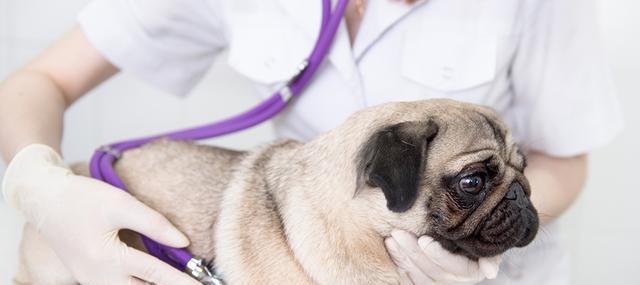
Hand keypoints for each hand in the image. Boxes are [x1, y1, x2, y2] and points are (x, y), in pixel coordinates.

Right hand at [2, 144, 199, 284]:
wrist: (44, 201)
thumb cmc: (82, 198)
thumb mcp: (121, 204)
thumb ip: (155, 224)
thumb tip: (183, 243)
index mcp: (108, 259)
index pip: (157, 275)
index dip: (183, 281)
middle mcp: (99, 277)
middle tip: (196, 284)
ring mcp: (93, 281)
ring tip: (180, 280)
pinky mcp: (90, 278)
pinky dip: (140, 284)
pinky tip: (155, 277)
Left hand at [385, 230, 501, 284]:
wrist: (470, 239)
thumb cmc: (478, 237)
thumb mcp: (489, 244)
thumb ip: (491, 256)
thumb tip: (490, 273)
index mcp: (471, 273)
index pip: (453, 267)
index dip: (437, 255)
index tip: (423, 240)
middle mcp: (455, 282)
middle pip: (432, 271)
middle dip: (413, 252)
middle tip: (398, 233)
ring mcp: (439, 284)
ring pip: (418, 276)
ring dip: (403, 257)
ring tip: (391, 239)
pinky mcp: (425, 282)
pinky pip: (409, 279)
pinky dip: (399, 264)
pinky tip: (391, 249)